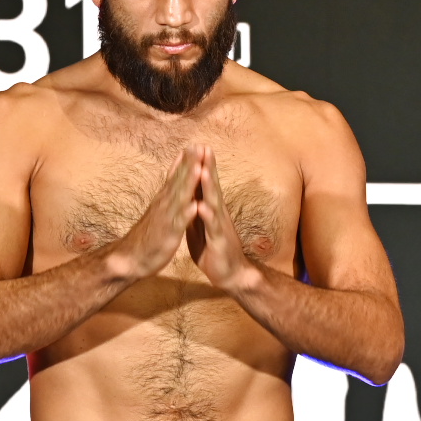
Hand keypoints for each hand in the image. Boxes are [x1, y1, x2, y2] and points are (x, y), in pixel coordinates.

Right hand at [113, 149, 198, 280]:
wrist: (130, 258)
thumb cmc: (147, 235)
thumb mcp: (158, 212)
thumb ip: (166, 198)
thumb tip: (172, 183)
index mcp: (165, 200)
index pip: (176, 176)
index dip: (186, 161)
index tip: (196, 144)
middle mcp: (165, 204)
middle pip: (178, 180)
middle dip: (189, 163)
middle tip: (199, 145)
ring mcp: (166, 218)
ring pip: (179, 198)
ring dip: (189, 183)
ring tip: (199, 168)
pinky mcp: (168, 234)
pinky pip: (178, 223)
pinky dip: (186, 214)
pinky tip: (194, 206)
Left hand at [188, 147, 257, 291]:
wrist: (230, 274)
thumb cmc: (214, 249)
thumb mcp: (201, 226)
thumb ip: (197, 209)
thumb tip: (190, 194)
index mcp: (211, 209)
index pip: (205, 183)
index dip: (200, 165)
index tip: (194, 146)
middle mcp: (217, 213)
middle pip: (212, 186)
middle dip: (208, 166)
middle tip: (204, 146)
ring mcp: (220, 226)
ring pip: (213, 202)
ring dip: (208, 186)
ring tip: (203, 170)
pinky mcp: (219, 241)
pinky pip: (212, 227)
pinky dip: (207, 216)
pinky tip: (202, 206)